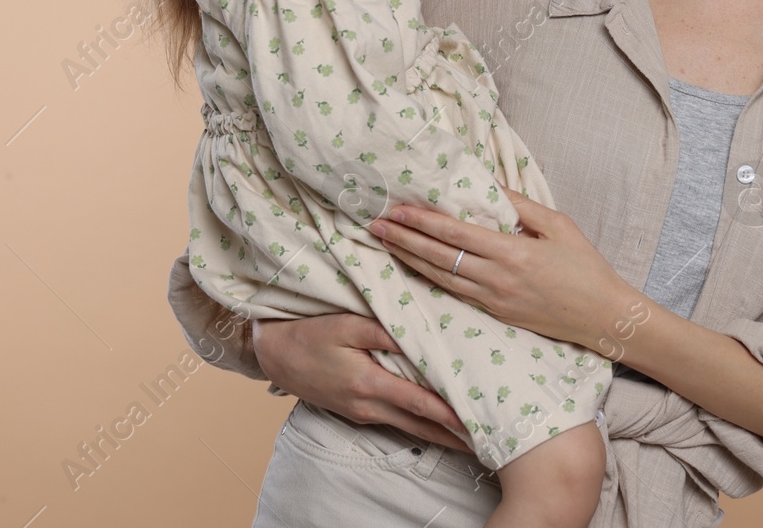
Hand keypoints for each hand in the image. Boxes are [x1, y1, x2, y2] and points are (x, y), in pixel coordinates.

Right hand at [251, 314, 469, 451]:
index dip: (451, 414)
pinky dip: (420, 425)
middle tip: (489, 439)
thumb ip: (384, 330)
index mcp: (369, 384)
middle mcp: (368, 406)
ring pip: (410, 428)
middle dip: (455, 435)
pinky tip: (437, 424)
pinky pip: (396, 422)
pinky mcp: (358, 412)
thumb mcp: (346, 324)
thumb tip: (419, 335)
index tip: (478, 420)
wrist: (273, 354)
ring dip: (441, 435)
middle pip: (421, 425)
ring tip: (472, 439)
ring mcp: (362, 412)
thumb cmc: (310, 334)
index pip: (420, 403)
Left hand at [369, 189, 632, 351]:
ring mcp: (493, 300)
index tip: (397, 210)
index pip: (455, 234)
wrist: (601, 317)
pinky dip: (430, 278)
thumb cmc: (585, 266)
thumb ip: (522, 205)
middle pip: (438, 256)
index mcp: (512, 252)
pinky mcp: (495, 313)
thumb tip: (491, 186)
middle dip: (404, 239)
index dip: (422, 221)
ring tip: (386, 243)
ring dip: (410, 259)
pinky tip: (415, 267)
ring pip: (440, 277)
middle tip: (376, 224)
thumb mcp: (558, 225)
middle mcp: (496, 278)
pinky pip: (454, 293)